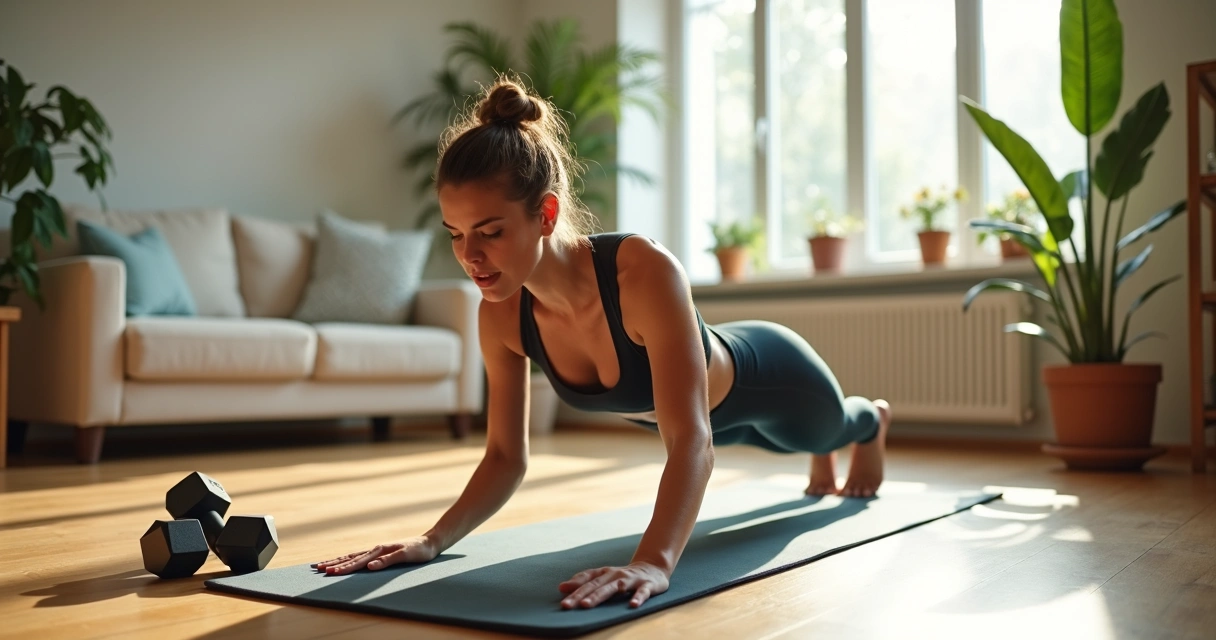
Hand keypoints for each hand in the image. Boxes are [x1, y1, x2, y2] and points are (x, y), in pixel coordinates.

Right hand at [311, 536, 436, 575]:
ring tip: (323, 564)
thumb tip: (369, 566)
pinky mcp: (380, 553)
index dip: (343, 567)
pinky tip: (343, 562)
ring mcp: (377, 550)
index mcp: (379, 550)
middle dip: (334, 563)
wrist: (429, 543)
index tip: (330, 573)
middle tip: (318, 568)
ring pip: (352, 556)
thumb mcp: (406, 555)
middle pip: (350, 557)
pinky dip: (348, 559)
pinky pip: (360, 556)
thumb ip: (387, 560)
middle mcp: (375, 549)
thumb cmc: (419, 550)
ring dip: (337, 560)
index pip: (358, 561)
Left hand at [558, 562, 669, 608]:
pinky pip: (642, 592)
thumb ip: (585, 581)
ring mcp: (631, 579)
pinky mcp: (647, 585)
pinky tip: (632, 605)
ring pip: (614, 587)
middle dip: (580, 595)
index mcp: (605, 573)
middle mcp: (615, 574)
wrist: (653, 567)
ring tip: (587, 605)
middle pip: (596, 585)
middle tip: (566, 605)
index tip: (561, 594)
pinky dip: (638, 597)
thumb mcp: (604, 577)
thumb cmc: (623, 576)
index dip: (574, 586)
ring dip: (600, 595)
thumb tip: (561, 587)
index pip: (587, 578)